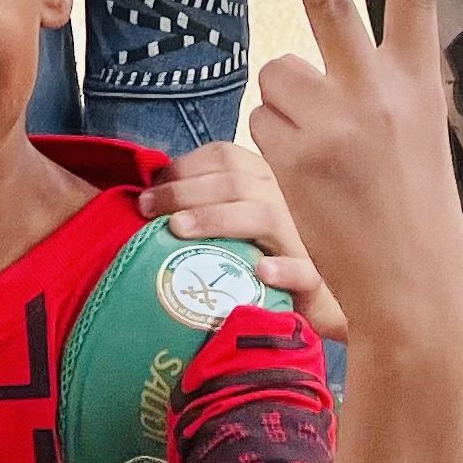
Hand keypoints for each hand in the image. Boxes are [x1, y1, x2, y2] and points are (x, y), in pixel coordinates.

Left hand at [137, 138, 343, 338]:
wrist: (312, 306)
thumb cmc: (258, 261)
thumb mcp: (227, 228)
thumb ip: (200, 207)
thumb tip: (149, 198)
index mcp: (262, 183)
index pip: (225, 156)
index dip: (184, 167)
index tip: (150, 188)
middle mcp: (283, 203)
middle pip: (235, 182)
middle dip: (184, 190)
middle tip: (147, 208)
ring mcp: (301, 241)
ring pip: (264, 215)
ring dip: (217, 218)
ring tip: (178, 229)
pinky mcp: (315, 281)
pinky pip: (305, 271)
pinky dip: (283, 268)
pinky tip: (262, 270)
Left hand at [245, 0, 462, 374]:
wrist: (414, 295)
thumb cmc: (415, 220)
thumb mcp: (417, 142)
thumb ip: (374, 96)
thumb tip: (299, 73)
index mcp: (419, 84)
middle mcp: (379, 92)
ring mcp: (335, 121)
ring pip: (276, 77)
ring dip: (285, 108)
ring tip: (324, 159)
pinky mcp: (295, 153)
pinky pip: (259, 123)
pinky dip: (273, 147)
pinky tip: (308, 182)